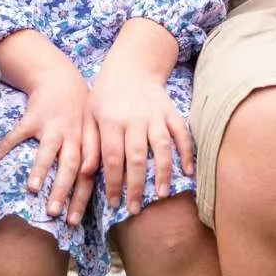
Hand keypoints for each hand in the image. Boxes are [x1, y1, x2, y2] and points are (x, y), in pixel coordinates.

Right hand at [0, 58, 99, 225]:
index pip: (88, 173)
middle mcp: (72, 134)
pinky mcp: (33, 117)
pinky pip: (19, 132)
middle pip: (70, 165)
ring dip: (41, 169)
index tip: (74, 220)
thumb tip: (89, 185)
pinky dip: (6, 144)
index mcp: (87, 141)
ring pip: (49, 150)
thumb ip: (92, 155)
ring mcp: (52, 125)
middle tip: (53, 213)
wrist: (59, 77)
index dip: (82, 196)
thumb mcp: (92, 129)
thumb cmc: (77, 111)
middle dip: (63, 190)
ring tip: (33, 189)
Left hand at [89, 60, 191, 216]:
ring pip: (161, 147)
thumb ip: (89, 144)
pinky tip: (189, 172)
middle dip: (136, 186)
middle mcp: (134, 119)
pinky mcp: (171, 112)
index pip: (112, 158)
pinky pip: (182, 133)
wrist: (132, 66)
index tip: (114, 203)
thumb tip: (86, 174)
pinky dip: (187, 152)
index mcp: (111, 121)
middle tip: (136, 209)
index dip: (114, 183)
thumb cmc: (106, 95)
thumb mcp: (89, 115)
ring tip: (161, 195)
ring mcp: (155, 115)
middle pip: (137, 157)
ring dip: (163, 172)